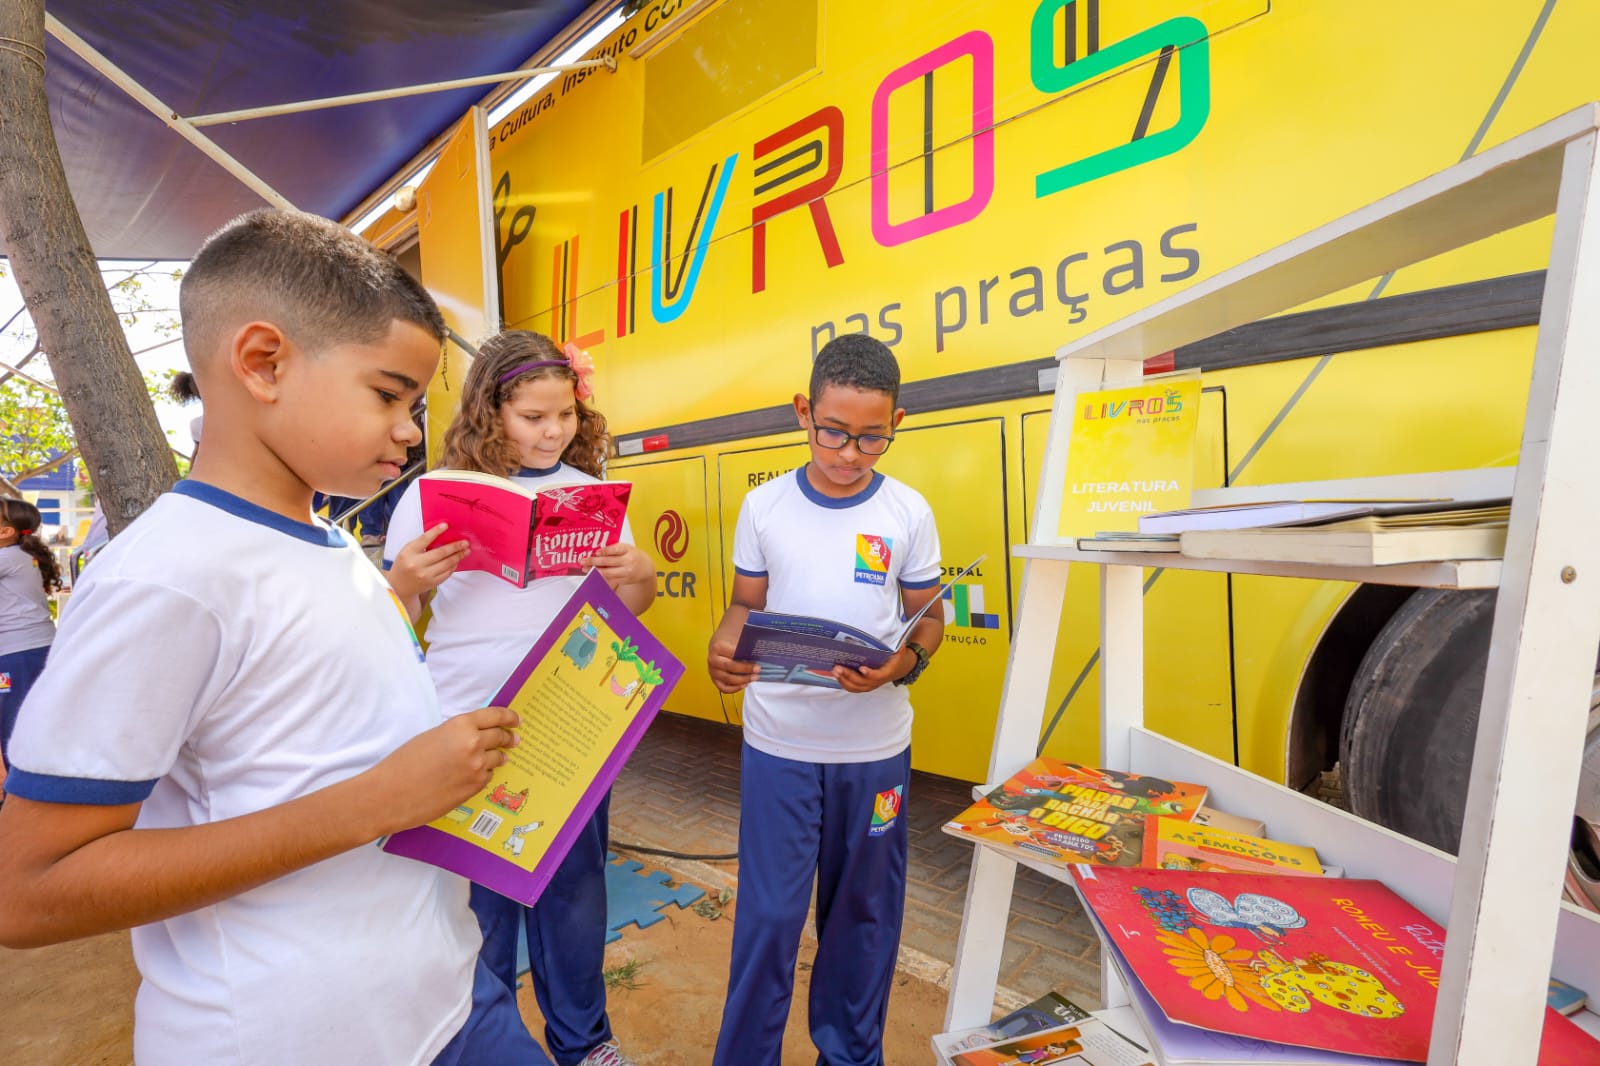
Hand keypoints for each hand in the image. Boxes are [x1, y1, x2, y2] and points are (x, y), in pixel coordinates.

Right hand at [363, 706, 520, 835]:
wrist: (391, 794)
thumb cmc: (405, 763)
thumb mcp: (433, 736)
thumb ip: (457, 734)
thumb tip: (476, 737)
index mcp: (460, 725)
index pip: (495, 715)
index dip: (509, 716)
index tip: (517, 720)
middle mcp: (473, 743)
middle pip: (500, 736)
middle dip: (508, 737)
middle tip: (513, 739)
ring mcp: (477, 767)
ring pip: (498, 758)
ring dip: (499, 757)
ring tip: (501, 757)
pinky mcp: (475, 787)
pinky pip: (488, 776)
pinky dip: (484, 774)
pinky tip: (475, 776)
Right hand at [387, 523, 468, 599]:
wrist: (399, 586)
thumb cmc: (404, 564)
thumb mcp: (407, 551)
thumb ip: (421, 544)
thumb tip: (442, 535)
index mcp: (409, 552)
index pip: (424, 539)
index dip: (436, 531)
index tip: (446, 525)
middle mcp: (417, 564)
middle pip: (440, 553)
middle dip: (455, 546)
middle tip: (465, 542)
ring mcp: (425, 575)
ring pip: (447, 563)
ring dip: (458, 556)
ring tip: (466, 551)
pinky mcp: (432, 583)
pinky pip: (447, 573)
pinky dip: (453, 566)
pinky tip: (457, 561)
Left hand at [582, 543, 653, 590]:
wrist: (646, 568)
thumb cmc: (633, 555)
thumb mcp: (627, 548)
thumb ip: (614, 549)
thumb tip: (596, 552)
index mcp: (628, 550)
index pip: (615, 550)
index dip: (605, 551)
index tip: (596, 552)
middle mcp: (628, 561)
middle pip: (608, 562)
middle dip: (594, 561)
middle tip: (583, 561)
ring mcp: (626, 572)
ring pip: (607, 572)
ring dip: (594, 570)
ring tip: (585, 569)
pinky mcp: (624, 580)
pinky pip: (610, 579)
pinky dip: (600, 576)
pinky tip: (593, 574)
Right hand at [708, 634, 759, 693]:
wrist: (718, 645)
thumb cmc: (729, 641)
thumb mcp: (736, 637)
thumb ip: (745, 642)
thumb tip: (758, 648)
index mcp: (717, 647)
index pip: (732, 653)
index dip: (744, 656)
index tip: (756, 659)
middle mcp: (713, 660)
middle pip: (730, 666)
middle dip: (745, 669)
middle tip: (757, 669)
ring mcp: (713, 671)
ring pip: (727, 679)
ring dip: (743, 680)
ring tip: (754, 678)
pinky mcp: (715, 679)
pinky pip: (724, 688)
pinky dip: (735, 688)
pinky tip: (744, 684)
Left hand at [833, 647, 914, 693]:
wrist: (899, 669)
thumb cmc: (896, 660)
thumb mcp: (900, 654)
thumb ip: (900, 650)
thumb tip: (902, 645)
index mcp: (885, 674)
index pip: (877, 676)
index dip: (870, 674)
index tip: (862, 668)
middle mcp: (876, 682)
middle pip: (861, 682)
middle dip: (848, 676)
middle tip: (838, 668)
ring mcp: (869, 685)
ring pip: (855, 687)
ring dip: (843, 680)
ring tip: (835, 671)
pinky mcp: (864, 686)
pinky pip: (853, 687)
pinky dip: (844, 683)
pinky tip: (836, 675)